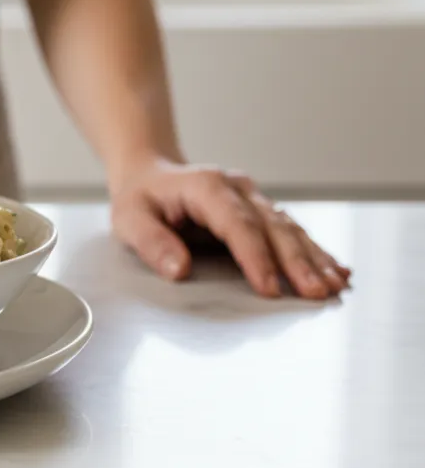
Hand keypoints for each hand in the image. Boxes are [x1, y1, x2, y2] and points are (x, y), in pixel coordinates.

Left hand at [110, 159, 350, 298]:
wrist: (150, 174)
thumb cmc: (140, 199)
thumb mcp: (130, 219)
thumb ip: (152, 242)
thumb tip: (179, 269)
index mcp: (206, 187)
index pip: (237, 224)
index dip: (255, 257)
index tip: (268, 288)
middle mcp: (236, 189)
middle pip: (273, 227)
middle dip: (297, 262)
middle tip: (317, 293)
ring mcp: (253, 198)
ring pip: (289, 229)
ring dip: (314, 258)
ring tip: (335, 285)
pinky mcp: (261, 211)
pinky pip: (292, 231)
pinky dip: (314, 251)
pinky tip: (337, 269)